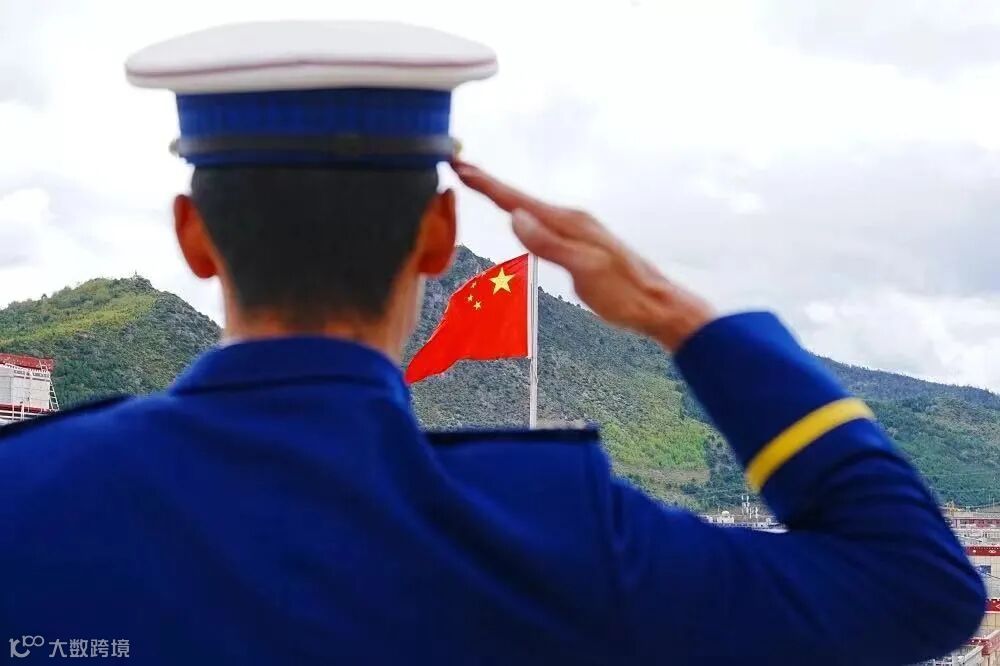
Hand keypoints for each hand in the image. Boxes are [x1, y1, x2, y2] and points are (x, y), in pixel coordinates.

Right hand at [452, 161, 714, 350]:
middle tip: (460, 168)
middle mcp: (571, 220)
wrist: (656, 303)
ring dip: (504, 196)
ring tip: (481, 186)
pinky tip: (520, 218)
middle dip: (490, 184)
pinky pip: (541, 222)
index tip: (460, 167)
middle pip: (522, 199)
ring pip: (531, 209)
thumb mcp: (584, 269)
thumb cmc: (622, 293)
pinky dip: (521, 214)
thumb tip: (514, 217)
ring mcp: (576, 230)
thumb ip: (549, 244)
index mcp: (569, 223)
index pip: (518, 200)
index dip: (487, 185)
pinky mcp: (579, 243)